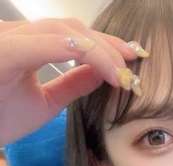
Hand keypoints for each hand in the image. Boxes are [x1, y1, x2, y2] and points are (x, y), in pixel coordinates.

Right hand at [0, 17, 140, 144]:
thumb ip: (72, 85)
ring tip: (123, 72)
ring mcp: (8, 39)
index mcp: (23, 43)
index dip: (105, 47)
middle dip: (109, 46)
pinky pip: (50, 43)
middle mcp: (15, 34)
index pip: (71, 36)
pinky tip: (105, 67)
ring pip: (65, 31)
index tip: (131, 62)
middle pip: (73, 30)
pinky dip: (83, 52)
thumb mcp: (45, 103)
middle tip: (135, 65)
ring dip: (101, 50)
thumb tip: (103, 74)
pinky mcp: (6, 50)